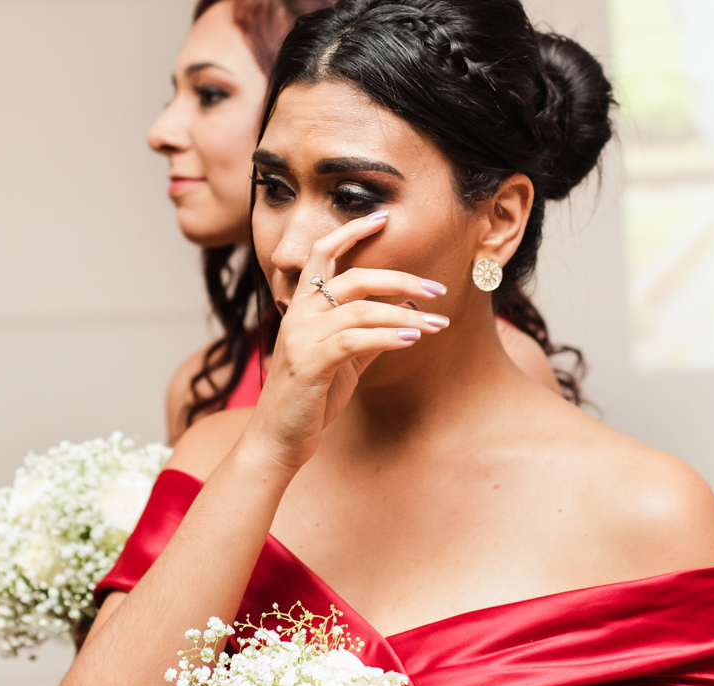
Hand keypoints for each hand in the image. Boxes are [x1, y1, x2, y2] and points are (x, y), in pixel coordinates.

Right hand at [243, 212, 448, 474]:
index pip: (323, 253)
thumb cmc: (309, 400)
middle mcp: (298, 315)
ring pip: (361, 309)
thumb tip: (403, 315)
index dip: (351, 231)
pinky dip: (388, 336)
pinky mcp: (310, 363)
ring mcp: (302, 338)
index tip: (383, 217)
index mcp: (302, 308)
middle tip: (437, 289)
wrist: (277, 440)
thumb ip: (366, 335)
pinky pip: (355, 340)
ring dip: (406, 314)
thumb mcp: (341, 362)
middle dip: (401, 278)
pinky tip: (413, 340)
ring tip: (437, 323)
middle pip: (353, 277)